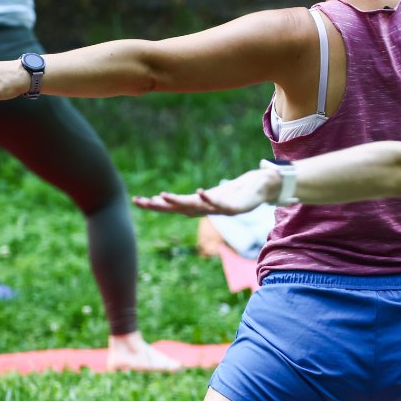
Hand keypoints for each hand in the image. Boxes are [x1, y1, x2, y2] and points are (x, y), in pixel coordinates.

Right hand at [134, 167, 277, 216]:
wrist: (263, 190)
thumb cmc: (237, 193)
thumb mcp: (214, 195)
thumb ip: (200, 199)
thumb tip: (189, 198)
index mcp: (200, 206)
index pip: (173, 206)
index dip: (155, 205)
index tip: (136, 200)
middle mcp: (206, 210)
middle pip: (178, 208)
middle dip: (159, 206)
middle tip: (140, 201)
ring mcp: (219, 210)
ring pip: (194, 207)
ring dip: (178, 201)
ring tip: (161, 195)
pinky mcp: (234, 208)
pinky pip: (219, 204)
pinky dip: (208, 199)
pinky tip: (199, 192)